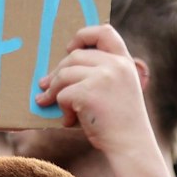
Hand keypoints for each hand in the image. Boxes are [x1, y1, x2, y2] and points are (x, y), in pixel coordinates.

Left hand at [34, 24, 173, 176]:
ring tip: (49, 103)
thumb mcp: (119, 90)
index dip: (83, 35)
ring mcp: (104, 76)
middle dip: (57, 72)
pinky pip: (63, 94)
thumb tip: (59, 71)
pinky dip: (61, 108)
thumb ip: (101, 75)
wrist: (131, 145)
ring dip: (54, 90)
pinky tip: (68, 121)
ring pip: (64, 73)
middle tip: (45, 86)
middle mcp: (116, 65)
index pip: (104, 31)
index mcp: (125, 62)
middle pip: (75, 56)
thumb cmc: (121, 123)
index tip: (69, 49)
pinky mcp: (89, 92)